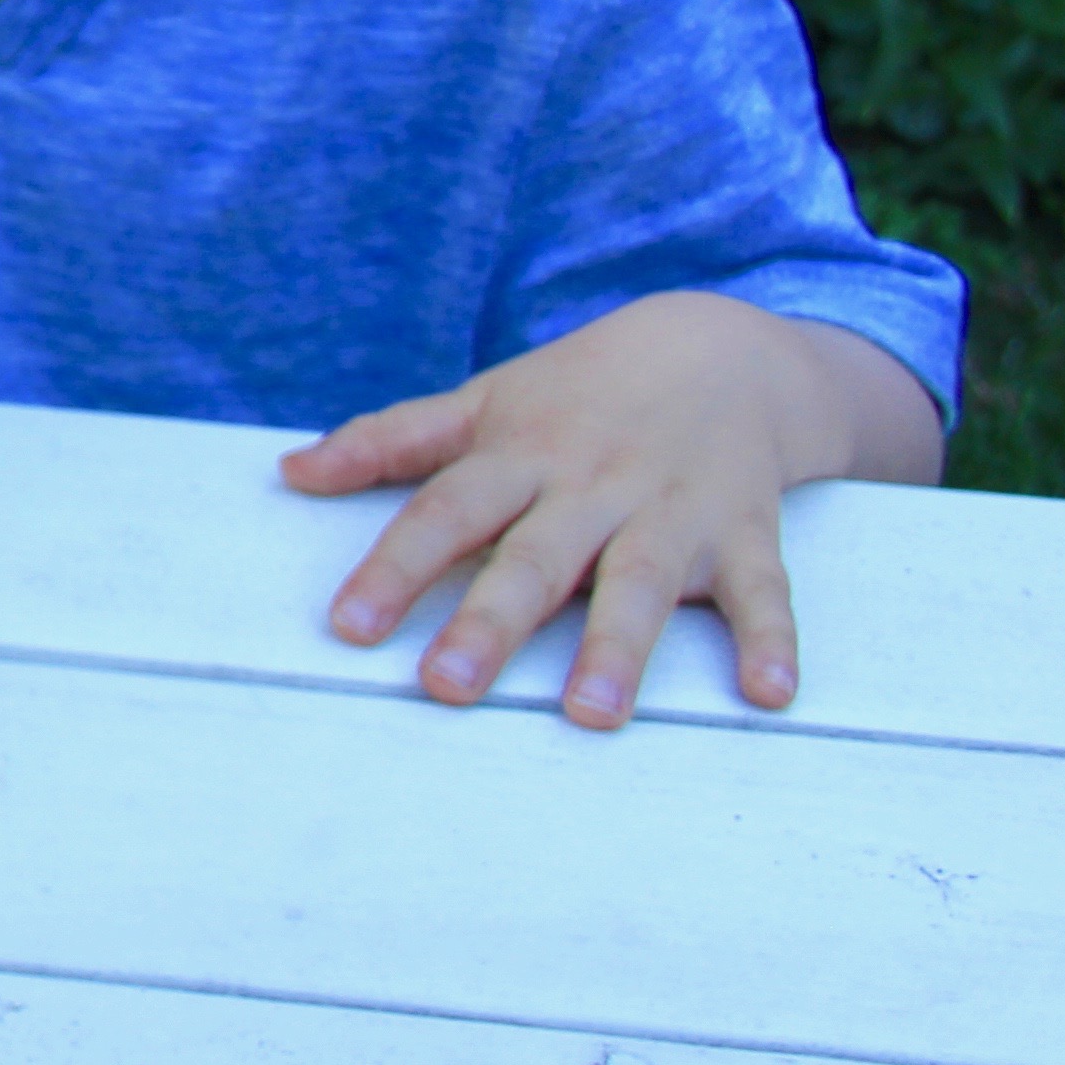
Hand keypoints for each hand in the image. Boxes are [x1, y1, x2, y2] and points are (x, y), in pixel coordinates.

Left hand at [285, 292, 945, 727]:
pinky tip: (769, 692)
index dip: (394, 570)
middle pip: (534, 560)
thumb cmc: (580, 393)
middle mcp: (592, 486)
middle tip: (447, 687)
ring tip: (592, 714)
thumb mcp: (484, 401)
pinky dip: (772, 638)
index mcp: (519, 456)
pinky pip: (761, 589)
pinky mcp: (744, 531)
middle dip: (490, 623)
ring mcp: (671, 509)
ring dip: (618, 647)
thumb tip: (291, 472)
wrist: (722, 349)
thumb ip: (390, 441)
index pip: (444, 514)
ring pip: (640, 581)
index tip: (349, 627)